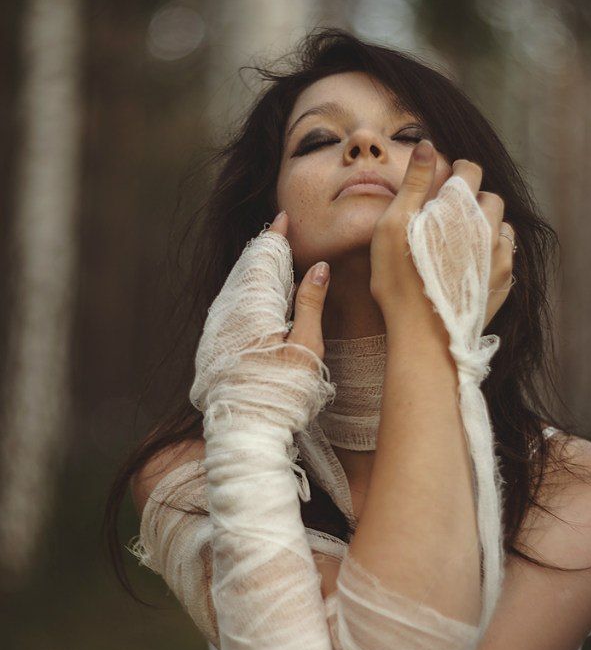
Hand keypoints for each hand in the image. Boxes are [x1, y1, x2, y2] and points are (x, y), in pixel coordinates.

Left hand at [189, 210, 331, 421]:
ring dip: (254, 269)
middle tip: (280, 233)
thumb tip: (318, 267)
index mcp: (252, 305)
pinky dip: (245, 290)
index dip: (275, 236)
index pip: (263, 257)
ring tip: (272, 258)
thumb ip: (310, 303)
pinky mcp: (213, 343)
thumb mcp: (306, 346)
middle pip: (246, 267)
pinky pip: (229, 303)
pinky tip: (256, 295)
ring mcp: (217, 326)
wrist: (244, 431)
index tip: (284, 217)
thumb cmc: (281, 392)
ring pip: (235, 284)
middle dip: (264, 249)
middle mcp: (228, 310)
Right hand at [369, 141, 514, 329]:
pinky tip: (472, 263)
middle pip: (489, 197)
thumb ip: (414, 182)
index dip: (457, 171)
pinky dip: (492, 250)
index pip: (470, 170)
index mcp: (460, 207)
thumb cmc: (400, 280)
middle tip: (448, 214)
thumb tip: (428, 144)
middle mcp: (487, 226)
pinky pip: (505, 254)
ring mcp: (499, 255)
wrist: (424, 336)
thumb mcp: (394, 225)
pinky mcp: (503, 281)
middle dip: (472, 198)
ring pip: (501, 225)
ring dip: (485, 224)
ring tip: (460, 240)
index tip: (445, 180)